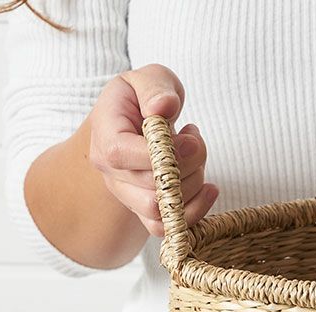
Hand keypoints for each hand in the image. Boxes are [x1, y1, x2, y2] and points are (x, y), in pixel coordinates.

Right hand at [87, 63, 218, 237]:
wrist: (136, 125)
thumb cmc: (144, 101)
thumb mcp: (150, 79)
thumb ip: (156, 88)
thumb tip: (164, 106)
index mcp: (105, 138)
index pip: (123, 156)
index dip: (164, 151)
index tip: (189, 133)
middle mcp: (112, 175)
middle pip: (152, 188)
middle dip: (189, 164)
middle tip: (195, 140)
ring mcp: (129, 198)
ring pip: (165, 210)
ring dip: (195, 184)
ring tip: (195, 155)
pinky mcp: (148, 214)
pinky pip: (170, 228)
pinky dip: (197, 211)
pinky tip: (210, 188)